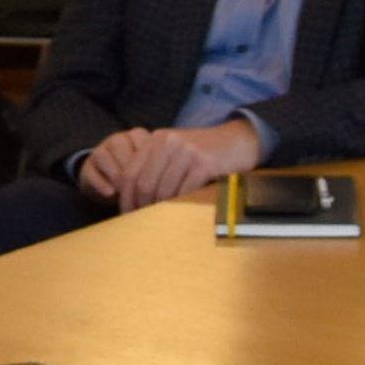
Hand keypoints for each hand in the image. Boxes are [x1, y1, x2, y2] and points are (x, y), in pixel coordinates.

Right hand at [74, 128, 152, 206]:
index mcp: (138, 137)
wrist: (109, 185)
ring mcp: (101, 151)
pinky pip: (92, 172)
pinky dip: (101, 184)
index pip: (144, 143)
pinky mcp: (87, 167)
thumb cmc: (137, 178)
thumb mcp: (150, 171)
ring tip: (125, 192)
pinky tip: (111, 194)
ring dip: (116, 175)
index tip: (157, 182)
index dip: (150, 165)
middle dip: (132, 171)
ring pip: (104, 156)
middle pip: (122, 148)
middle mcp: (119, 140)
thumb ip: (158, 169)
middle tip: (141, 189)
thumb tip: (165, 183)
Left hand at [113, 119, 266, 211]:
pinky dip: (182, 206)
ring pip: (163, 191)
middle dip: (142, 207)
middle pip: (144, 184)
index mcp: (156, 139)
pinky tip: (183, 214)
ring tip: (165, 221)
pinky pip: (185, 192)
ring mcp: (186, 151)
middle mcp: (168, 142)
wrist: (238, 140)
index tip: (128, 215)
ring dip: (163, 210)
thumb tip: (132, 199)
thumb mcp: (175, 151)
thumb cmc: (203, 153)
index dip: (126, 198)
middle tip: (145, 224)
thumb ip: (154, 168)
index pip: (130, 173)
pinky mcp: (204, 163)